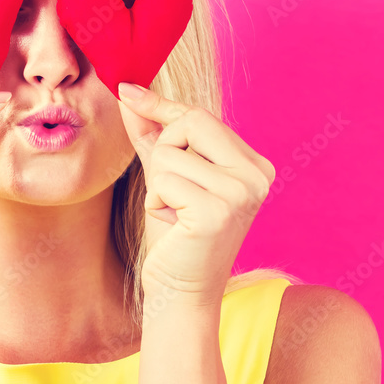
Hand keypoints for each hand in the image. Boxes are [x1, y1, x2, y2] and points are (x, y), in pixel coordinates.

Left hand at [117, 82, 275, 306]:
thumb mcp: (166, 178)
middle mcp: (256, 175)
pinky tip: (173, 225)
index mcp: (254, 165)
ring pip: (170, 156)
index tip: (127, 90)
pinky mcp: (217, 211)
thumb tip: (129, 94)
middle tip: (169, 191)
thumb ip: (152, 136)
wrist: (181, 292)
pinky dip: (156, 203)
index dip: (162, 106)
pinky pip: (164, 181)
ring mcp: (241, 193)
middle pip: (190, 124)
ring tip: (174, 214)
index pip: (201, 117)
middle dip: (163, 151)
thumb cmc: (176, 237)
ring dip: (157, 186)